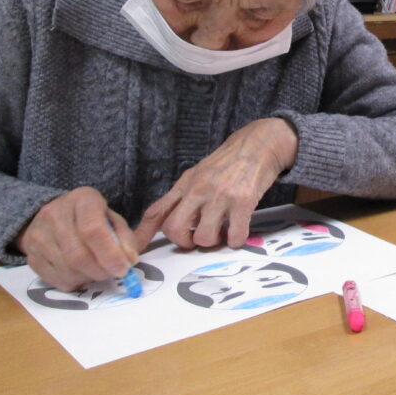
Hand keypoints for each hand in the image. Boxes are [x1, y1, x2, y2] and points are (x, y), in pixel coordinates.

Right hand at [15, 186, 137, 290]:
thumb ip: (126, 238)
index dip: (109, 253)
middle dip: (101, 270)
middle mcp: (55, 215)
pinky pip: (56, 280)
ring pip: (67, 270)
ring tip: (99, 271)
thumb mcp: (112, 218)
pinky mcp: (31, 257)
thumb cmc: (90, 218)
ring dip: (89, 278)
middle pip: (78, 254)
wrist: (51, 217)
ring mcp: (38, 237)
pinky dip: (76, 282)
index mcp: (82, 199)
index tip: (124, 268)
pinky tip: (83, 273)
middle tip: (114, 274)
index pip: (93, 229)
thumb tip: (130, 260)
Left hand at [134, 118, 297, 250]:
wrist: (258, 144)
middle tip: (197, 238)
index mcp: (185, 184)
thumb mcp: (199, 174)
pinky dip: (235, 240)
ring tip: (222, 233)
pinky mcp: (243, 201)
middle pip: (175, 228)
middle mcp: (198, 189)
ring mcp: (220, 195)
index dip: (143, 234)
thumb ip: (183, 196)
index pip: (157, 211)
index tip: (137, 250)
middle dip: (185, 242)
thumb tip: (167, 221)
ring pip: (204, 237)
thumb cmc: (228, 162)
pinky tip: (238, 232)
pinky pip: (234, 235)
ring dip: (213, 242)